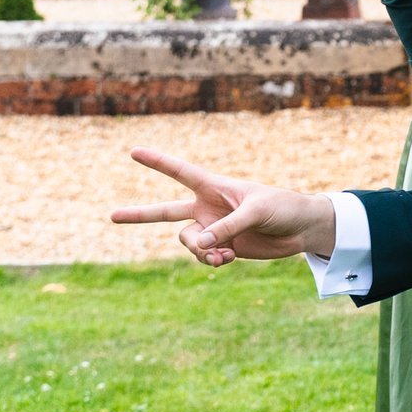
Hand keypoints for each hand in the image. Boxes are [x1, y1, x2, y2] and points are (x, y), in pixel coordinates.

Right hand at [109, 147, 335, 264]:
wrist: (300, 229)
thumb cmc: (282, 207)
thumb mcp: (256, 212)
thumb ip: (227, 227)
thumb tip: (199, 246)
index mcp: (214, 186)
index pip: (180, 171)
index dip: (157, 162)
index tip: (133, 150)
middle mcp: (207, 207)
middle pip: (165, 212)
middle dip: (139, 215)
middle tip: (111, 216)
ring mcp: (213, 228)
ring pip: (187, 242)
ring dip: (199, 251)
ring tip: (222, 255)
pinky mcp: (222, 247)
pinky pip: (203, 257)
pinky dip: (210, 260)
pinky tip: (228, 259)